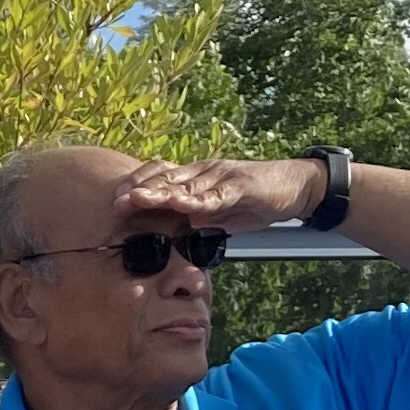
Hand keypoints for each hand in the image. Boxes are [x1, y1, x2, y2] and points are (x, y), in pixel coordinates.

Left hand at [113, 156, 332, 236]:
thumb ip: (193, 221)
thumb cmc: (252, 201)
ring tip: (138, 199)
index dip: (137, 185)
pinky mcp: (242, 186)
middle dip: (139, 188)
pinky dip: (200, 200)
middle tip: (116, 201)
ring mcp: (222, 176)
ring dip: (161, 192)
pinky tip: (185, 205)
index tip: (115, 201)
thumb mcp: (217, 213)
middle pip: (166, 177)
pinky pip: (218, 193)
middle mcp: (204, 171)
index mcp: (195, 177)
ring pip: (187, 184)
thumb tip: (169, 237)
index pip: (160, 176)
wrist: (295, 187)